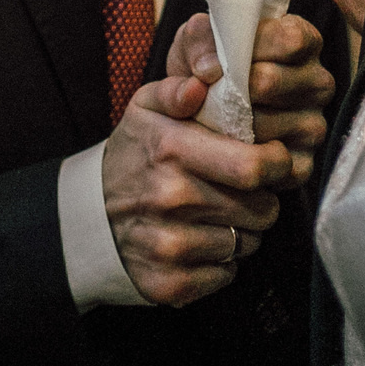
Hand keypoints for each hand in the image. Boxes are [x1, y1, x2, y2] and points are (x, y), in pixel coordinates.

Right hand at [102, 75, 296, 306]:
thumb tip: (203, 83)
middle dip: (262, 198)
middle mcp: (171, 199)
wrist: (87, 217)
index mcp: (172, 150)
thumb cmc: (132, 156)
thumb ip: (177, 88)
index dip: (277, 163)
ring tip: (217, 214)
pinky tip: (200, 241)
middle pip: (262, 210)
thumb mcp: (145, 109)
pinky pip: (226, 275)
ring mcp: (169, 245)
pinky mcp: (169, 283)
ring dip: (242, 230)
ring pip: (248, 244)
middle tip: (242, 190)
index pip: (254, 166)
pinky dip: (221, 262)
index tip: (273, 159)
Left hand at [166, 13, 335, 183]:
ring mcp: (314, 125)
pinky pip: (267, 163)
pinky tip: (226, 144)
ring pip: (262, 123)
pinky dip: (236, 156)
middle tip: (208, 90)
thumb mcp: (197, 39)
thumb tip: (206, 72)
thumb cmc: (208, 65)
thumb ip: (197, 43)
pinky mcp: (303, 164)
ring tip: (213, 116)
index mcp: (303, 41)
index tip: (223, 54)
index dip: (253, 46)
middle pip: (271, 81)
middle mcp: (318, 82)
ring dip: (228, 123)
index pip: (290, 40)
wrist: (199, 113)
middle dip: (230, 87)